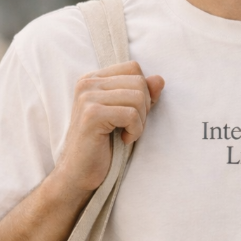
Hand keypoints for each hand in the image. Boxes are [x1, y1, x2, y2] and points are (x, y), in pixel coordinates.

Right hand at [54, 61, 163, 195]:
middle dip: (144, 108)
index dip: (143, 91)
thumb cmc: (104, 144)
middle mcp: (87, 83)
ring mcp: (87, 97)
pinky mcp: (92, 115)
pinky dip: (135, 131)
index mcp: (93, 78)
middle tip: (130, 126)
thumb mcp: (127, 115)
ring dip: (140, 121)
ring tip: (126, 133)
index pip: (133, 68)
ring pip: (138, 97)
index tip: (132, 114)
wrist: (80, 172)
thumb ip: (142, 94)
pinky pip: (131, 115)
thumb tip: (159, 79)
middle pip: (138, 81)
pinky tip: (124, 140)